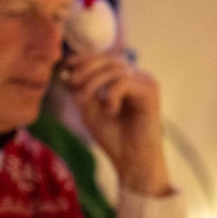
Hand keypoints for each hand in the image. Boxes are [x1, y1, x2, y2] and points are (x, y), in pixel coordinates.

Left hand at [59, 51, 171, 196]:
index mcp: (124, 78)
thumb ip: (80, 88)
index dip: (84, 58)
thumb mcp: (88, 108)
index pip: (104, 57)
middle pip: (109, 58)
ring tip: (87, 102)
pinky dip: (110, 95)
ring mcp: (146, 82)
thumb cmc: (112, 137)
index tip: (66, 67)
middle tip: (72, 83)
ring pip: (115, 68)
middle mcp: (137, 76)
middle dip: (85, 68)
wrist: (131, 160)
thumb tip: (65, 69)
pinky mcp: (151, 92)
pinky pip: (124, 81)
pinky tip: (110, 111)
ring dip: (94, 84)